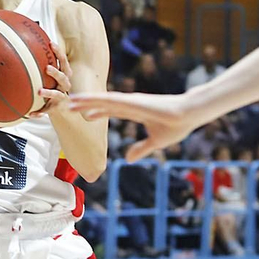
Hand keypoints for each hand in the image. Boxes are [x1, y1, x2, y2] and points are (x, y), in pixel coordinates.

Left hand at [38, 40, 72, 114]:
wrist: (60, 106)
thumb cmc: (52, 85)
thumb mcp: (50, 74)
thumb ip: (42, 61)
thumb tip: (26, 44)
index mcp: (64, 74)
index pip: (63, 62)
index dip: (59, 53)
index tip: (51, 44)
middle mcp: (65, 85)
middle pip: (63, 77)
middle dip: (56, 72)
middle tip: (47, 68)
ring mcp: (61, 97)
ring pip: (57, 95)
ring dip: (49, 93)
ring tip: (40, 91)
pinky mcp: (55, 108)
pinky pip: (47, 111)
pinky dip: (39, 112)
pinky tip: (31, 114)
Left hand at [67, 91, 205, 160]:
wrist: (189, 114)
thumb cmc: (176, 125)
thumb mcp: (156, 141)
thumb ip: (141, 149)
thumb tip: (127, 159)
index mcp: (135, 111)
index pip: (112, 111)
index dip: (98, 112)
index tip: (84, 115)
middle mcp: (131, 104)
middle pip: (103, 104)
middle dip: (86, 105)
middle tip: (69, 106)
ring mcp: (131, 101)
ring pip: (104, 100)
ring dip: (87, 100)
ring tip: (71, 100)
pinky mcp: (134, 101)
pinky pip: (112, 101)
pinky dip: (97, 100)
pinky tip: (86, 99)